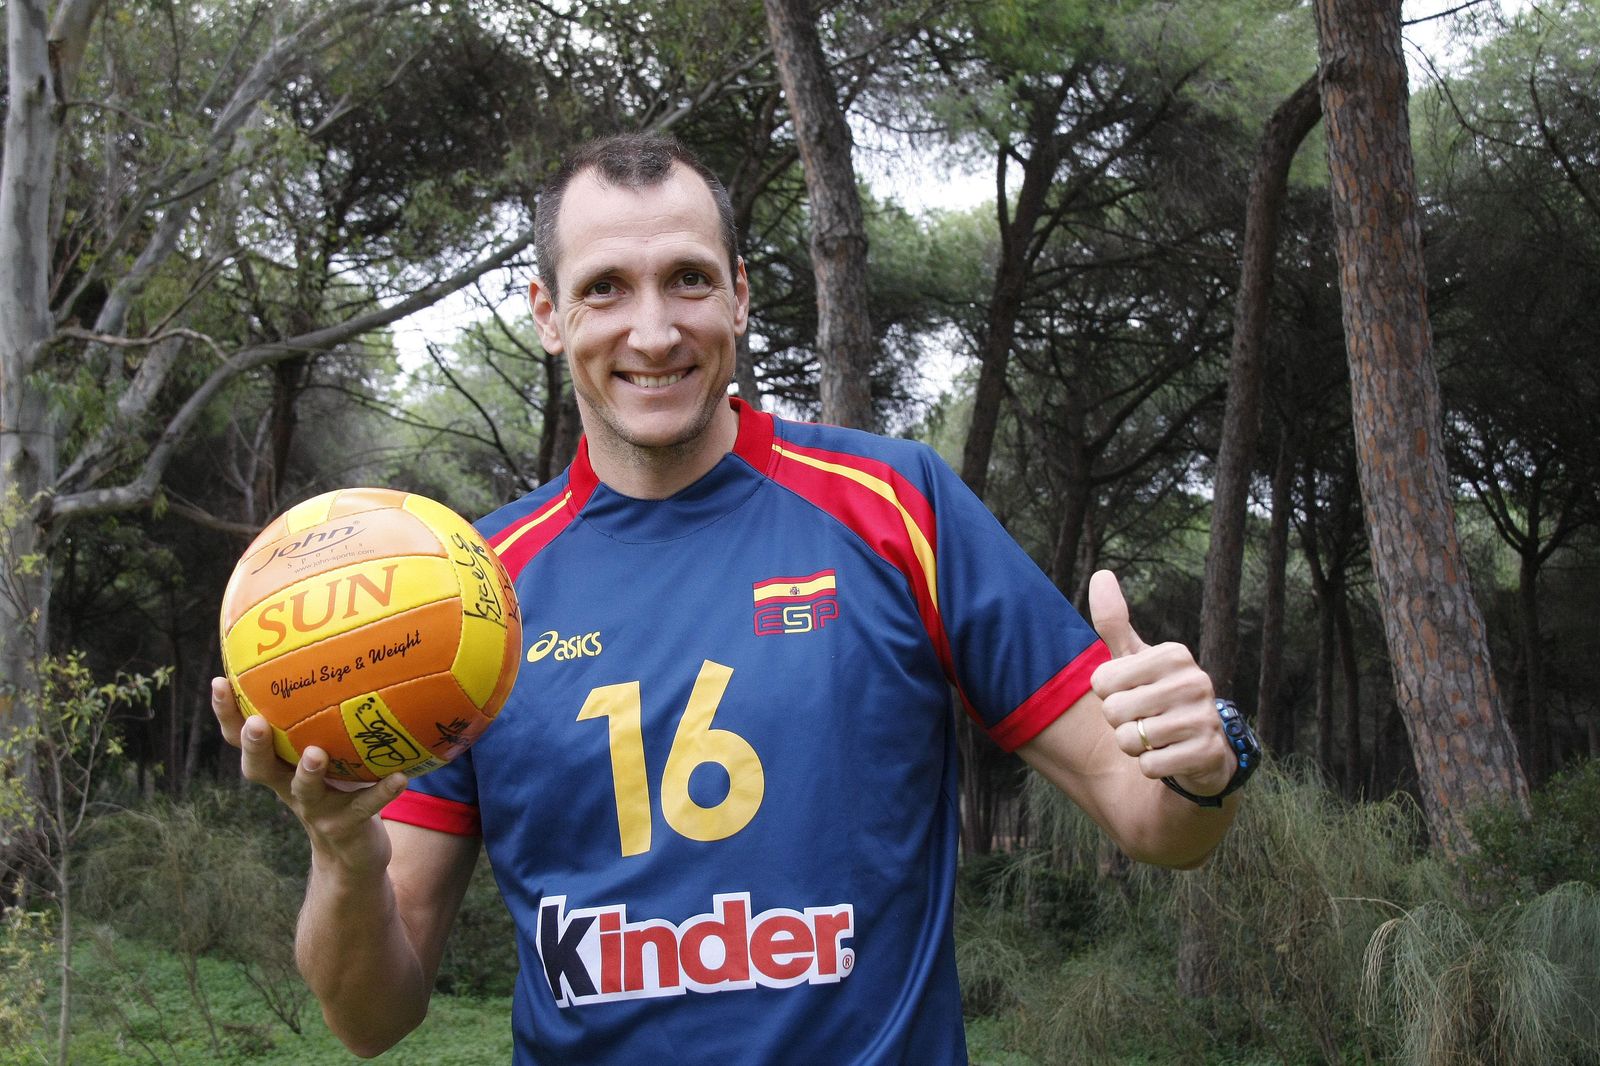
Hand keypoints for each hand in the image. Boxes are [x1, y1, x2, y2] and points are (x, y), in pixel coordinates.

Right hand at [211, 677, 407, 868]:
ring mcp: (316, 808)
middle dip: (255, 745)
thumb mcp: (324, 749)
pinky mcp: (346, 825)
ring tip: (316, 753)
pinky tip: (399, 778)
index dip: (227, 714)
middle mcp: (288, 786)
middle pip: (260, 767)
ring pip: (306, 790)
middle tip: (256, 723)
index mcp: (278, 764)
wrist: (350, 851)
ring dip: (308, 772)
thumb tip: (338, 651)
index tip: (220, 682)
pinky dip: (381, 792)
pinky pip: (364, 806)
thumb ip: (322, 717)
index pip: (241, 738)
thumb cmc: (337, 785)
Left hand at [1087, 572, 1233, 798]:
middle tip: (1145, 720)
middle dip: (1120, 724)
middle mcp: (1195, 680)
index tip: (1133, 695)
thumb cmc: (1157, 698)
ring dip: (1135, 748)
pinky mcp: (1208, 753)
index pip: (1102, 682)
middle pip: (1114, 712)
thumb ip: (1114, 622)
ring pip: (1130, 741)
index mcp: (1173, 654)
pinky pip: (1150, 766)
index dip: (1108, 696)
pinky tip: (1170, 757)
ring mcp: (1205, 717)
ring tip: (1157, 739)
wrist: (1200, 751)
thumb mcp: (1135, 660)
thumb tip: (1101, 573)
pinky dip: (1151, 768)